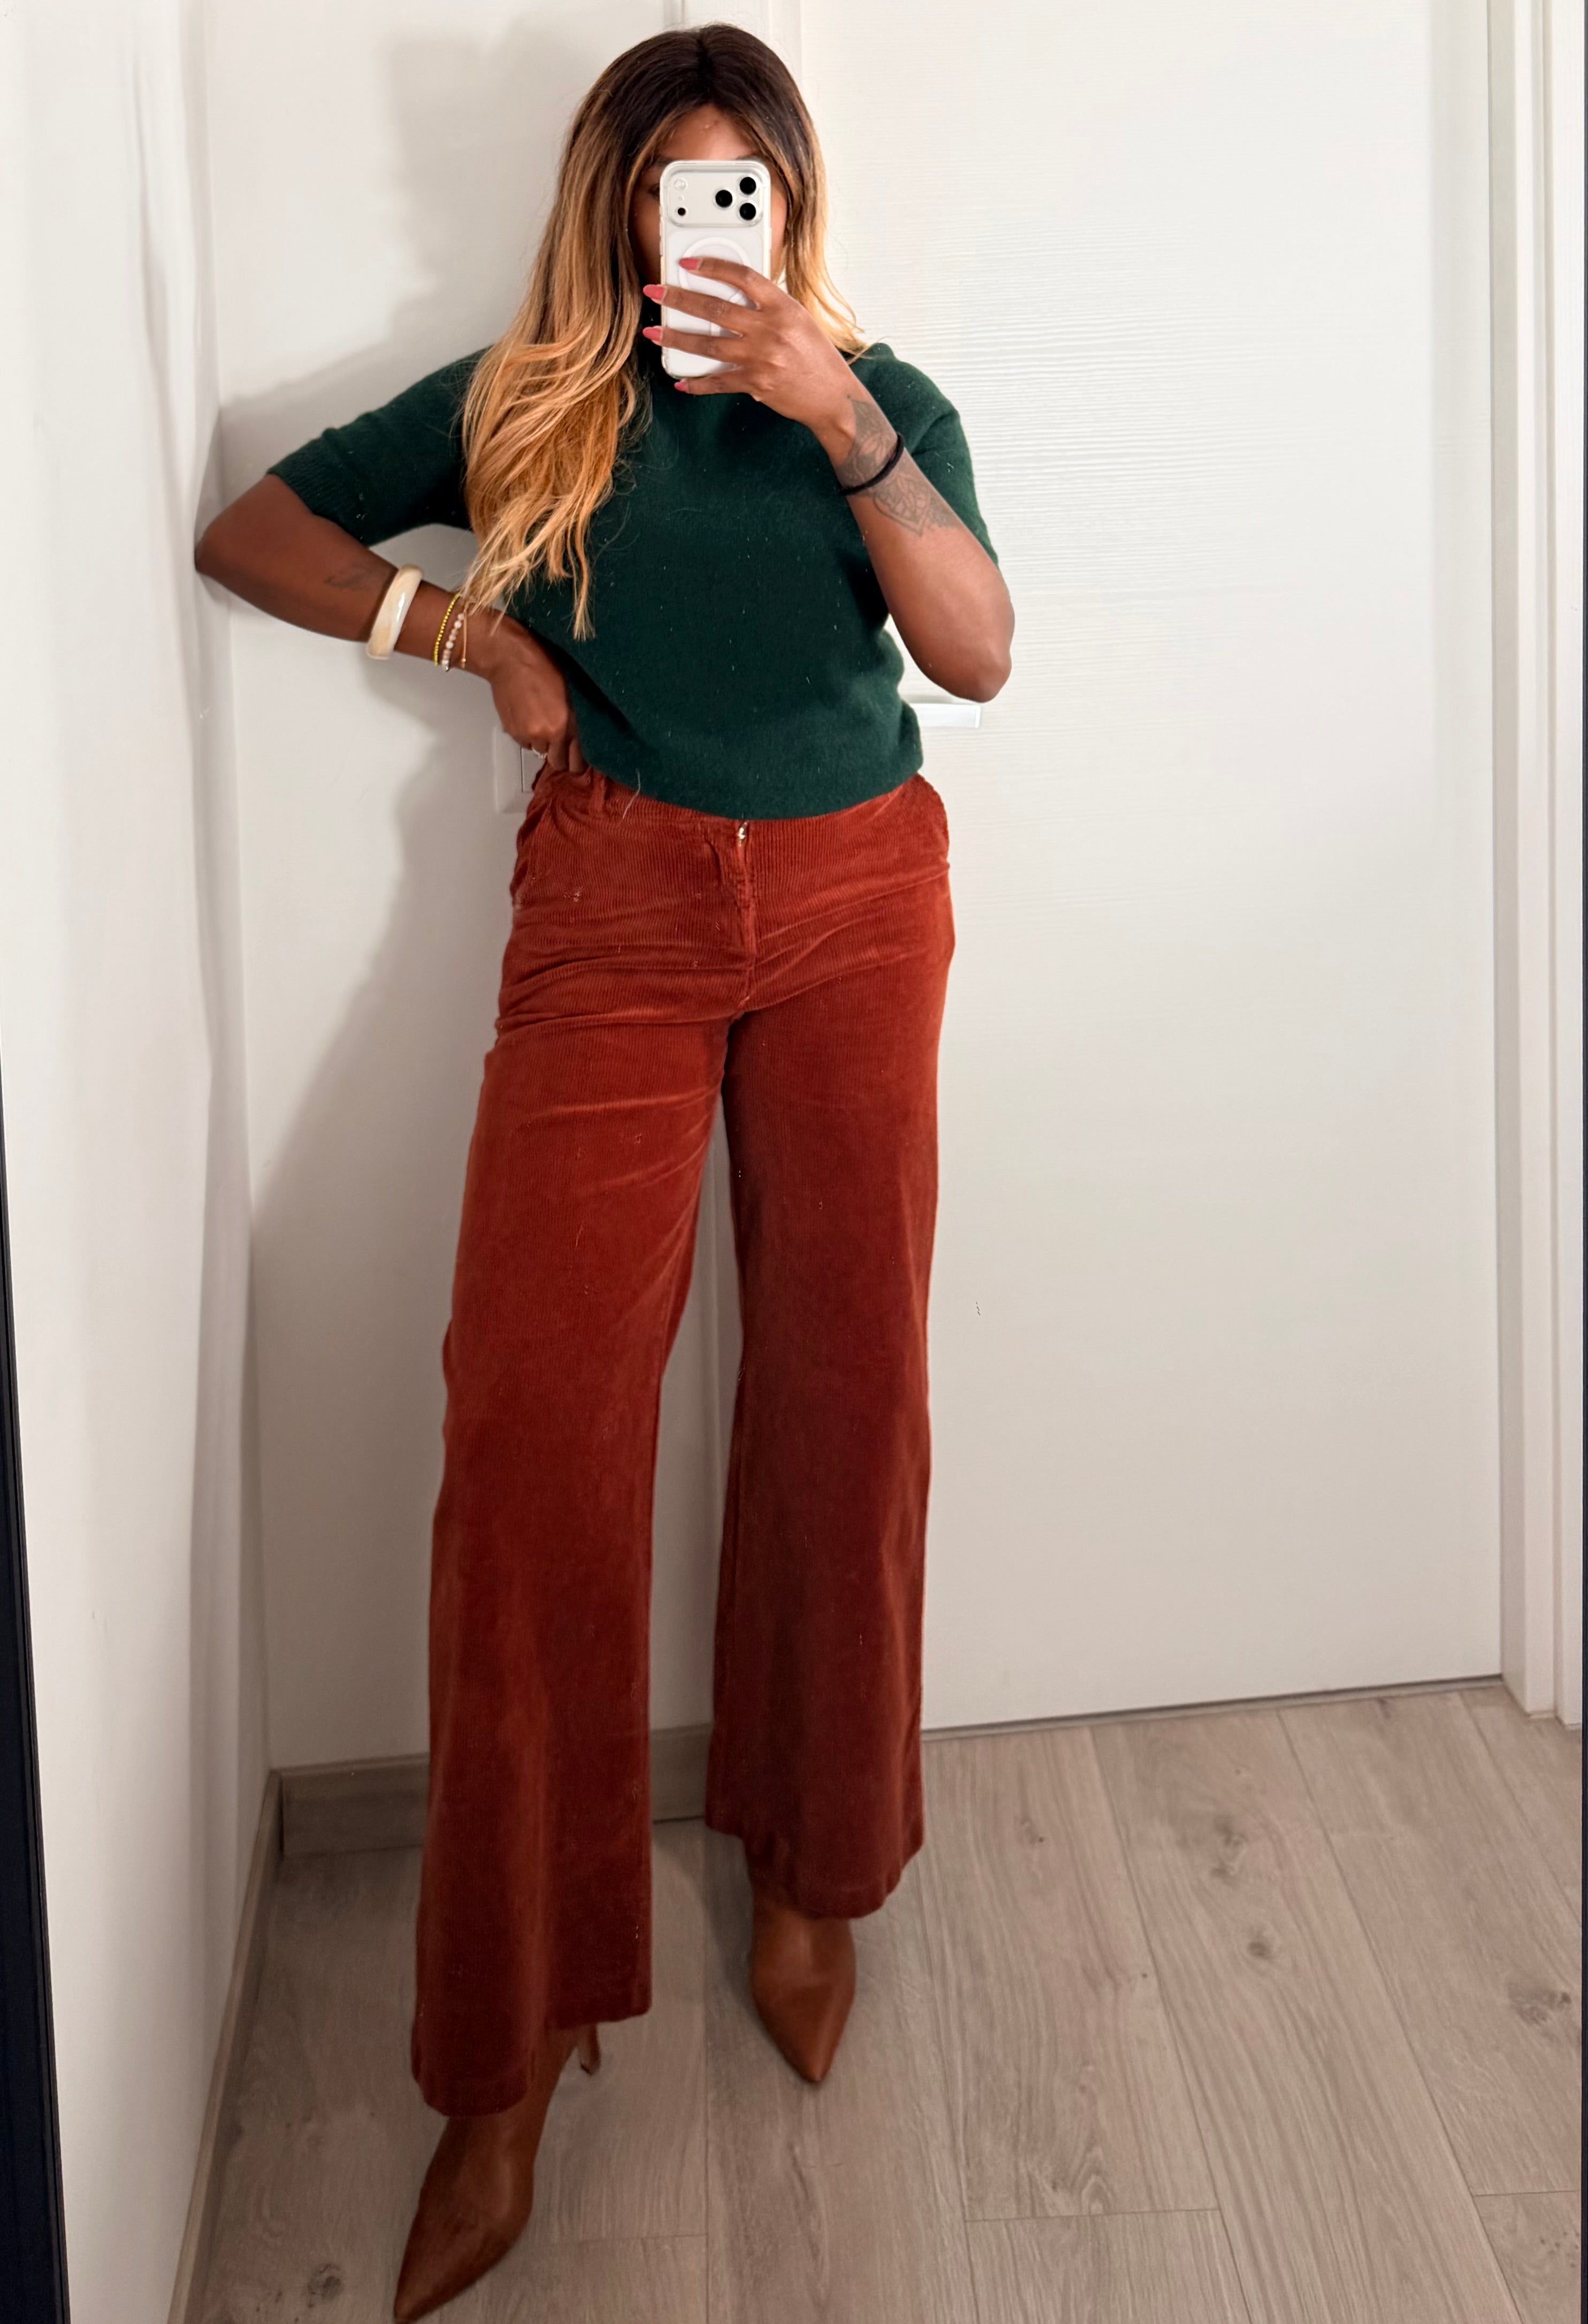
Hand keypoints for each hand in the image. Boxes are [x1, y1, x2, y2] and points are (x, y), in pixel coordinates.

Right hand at [471, 618, 585, 770]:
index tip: (578, 757)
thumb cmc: (543, 665)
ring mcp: (530, 734)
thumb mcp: (572, 690)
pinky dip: (528, 735)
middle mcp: (551, 734)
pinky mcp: (513, 731)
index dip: (578, 762)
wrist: (510, 658)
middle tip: (561, 744)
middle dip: (560, 756)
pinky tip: (528, 717)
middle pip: (558, 763)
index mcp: (570, 723)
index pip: (578, 762)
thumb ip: (577, 718)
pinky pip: (525, 743)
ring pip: (541, 751)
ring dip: (543, 743)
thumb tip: (583, 737)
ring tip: (542, 721)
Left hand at [641, 259, 864, 455]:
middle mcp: (770, 330)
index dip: (712, 266)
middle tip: (656, 292)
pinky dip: (697, 383)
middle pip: (715, 308)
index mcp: (782, 307)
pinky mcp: (755, 384)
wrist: (832, 397)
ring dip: (676, 338)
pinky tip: (680, 380)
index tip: (688, 263)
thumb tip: (734, 295)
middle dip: (679, 299)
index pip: (742, 276)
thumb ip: (768, 306)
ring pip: (708, 344)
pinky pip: (718, 383)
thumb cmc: (816, 357)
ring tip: (654, 333)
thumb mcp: (798, 319)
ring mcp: (761, 358)